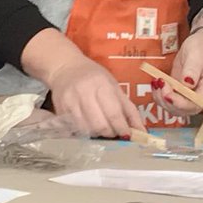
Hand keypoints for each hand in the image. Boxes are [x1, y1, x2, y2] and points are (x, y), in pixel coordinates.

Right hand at [22, 29, 143, 137]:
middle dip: (111, 133)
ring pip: (87, 130)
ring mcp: (69, 102)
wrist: (65, 67)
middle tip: (113, 131)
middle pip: (100, 125)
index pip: (113, 114)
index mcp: (101, 85)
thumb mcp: (115, 87)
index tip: (128, 135)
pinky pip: (75, 129)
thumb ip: (129, 110)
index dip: (122, 128)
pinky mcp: (60, 109)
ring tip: (101, 127)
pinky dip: (85, 132)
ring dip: (98, 134)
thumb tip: (143, 133)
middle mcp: (83, 93)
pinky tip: (88, 125)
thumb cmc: (94, 77)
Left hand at [161, 27, 202, 114]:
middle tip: (159, 84)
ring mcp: (191, 94)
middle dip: (168, 102)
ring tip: (156, 83)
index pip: (197, 104)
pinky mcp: (181, 90)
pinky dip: (160, 95)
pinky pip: (171, 99)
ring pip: (176, 108)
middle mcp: (202, 95)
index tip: (166, 93)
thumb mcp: (198, 53)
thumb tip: (187, 84)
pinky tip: (156, 83)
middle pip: (186, 110)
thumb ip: (193, 69)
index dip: (180, 103)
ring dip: (162, 100)